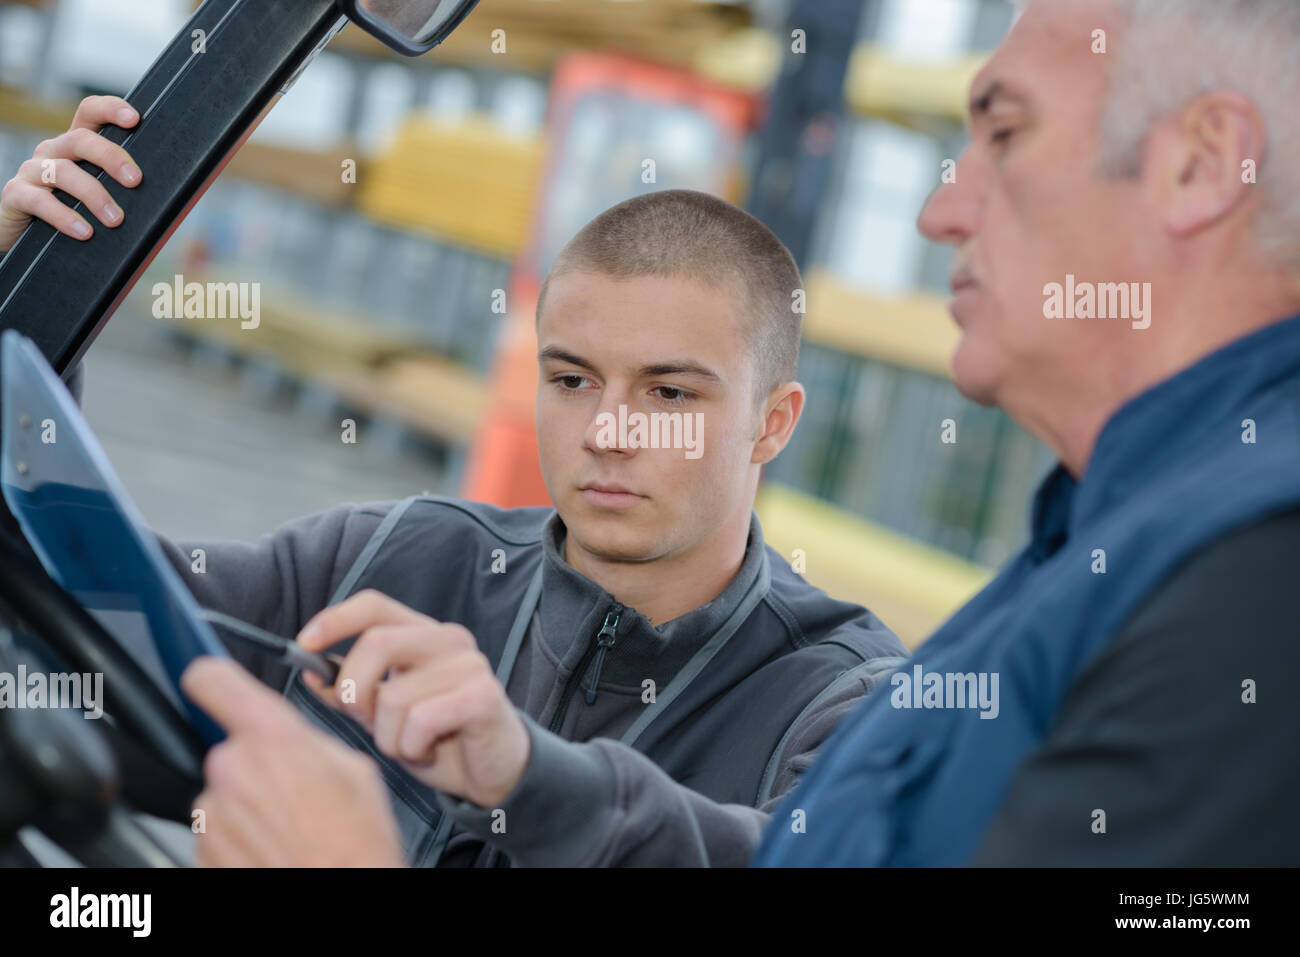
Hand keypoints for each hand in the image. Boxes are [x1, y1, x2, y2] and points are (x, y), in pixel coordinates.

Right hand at [0, 95, 141, 253]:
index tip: (134, 118)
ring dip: (94, 195)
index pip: (89, 113)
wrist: (22, 235)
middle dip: (111, 157)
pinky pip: (40, 201)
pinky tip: (85, 232)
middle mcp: (52, 151)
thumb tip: (166, 202)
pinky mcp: (16, 195)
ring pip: (63, 171)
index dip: (110, 109)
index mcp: (74, 146)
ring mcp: (31, 171)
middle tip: (135, 180)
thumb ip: (120, 189)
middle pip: (81, 140)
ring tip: (116, 220)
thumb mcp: (95, 196)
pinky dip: (65, 217)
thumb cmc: (70, 212)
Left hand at [180, 656, 404, 867]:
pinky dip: (242, 839)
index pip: (213, 682)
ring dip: (251, 806)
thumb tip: (292, 738)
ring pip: (226, 794)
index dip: (212, 676)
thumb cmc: (357, 849)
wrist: (342, 899)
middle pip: (232, 750)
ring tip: (293, 829)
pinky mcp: (201, 852)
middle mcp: (232, 772)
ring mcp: (212, 816)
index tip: (212, 681)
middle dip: (260, 767)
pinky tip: (278, 848)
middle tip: (298, 794)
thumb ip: (310, 742)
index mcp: (272, 740)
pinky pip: (218, 832)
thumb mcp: (358, 771)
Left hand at [297, 589, 530, 809]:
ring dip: (389, 737)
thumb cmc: (437, 737)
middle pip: (376, 643)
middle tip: (364, 721)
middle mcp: (449, 639)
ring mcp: (470, 665)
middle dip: (353, 691)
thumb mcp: (385, 714)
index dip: (335, 620)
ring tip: (410, 746)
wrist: (493, 772)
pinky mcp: (483, 696)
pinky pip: (421, 721)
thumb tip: (310, 672)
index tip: (302, 645)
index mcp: (422, 633)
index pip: (375, 605)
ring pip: (394, 696)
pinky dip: (414, 747)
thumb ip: (353, 691)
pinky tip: (429, 751)